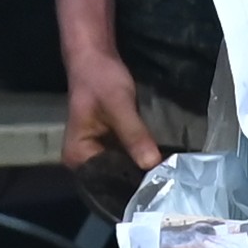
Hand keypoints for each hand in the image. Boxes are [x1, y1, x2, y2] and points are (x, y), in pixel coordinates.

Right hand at [60, 39, 166, 184]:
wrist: (94, 57)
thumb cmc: (100, 79)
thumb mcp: (119, 105)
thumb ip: (134, 135)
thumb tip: (153, 164)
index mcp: (77, 156)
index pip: (106, 183)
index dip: (132, 185)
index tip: (159, 189)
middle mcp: (82, 161)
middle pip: (114, 180)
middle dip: (139, 180)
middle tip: (170, 185)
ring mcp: (95, 154)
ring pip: (122, 171)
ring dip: (142, 171)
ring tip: (169, 179)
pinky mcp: (107, 146)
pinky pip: (125, 159)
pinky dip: (141, 159)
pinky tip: (161, 164)